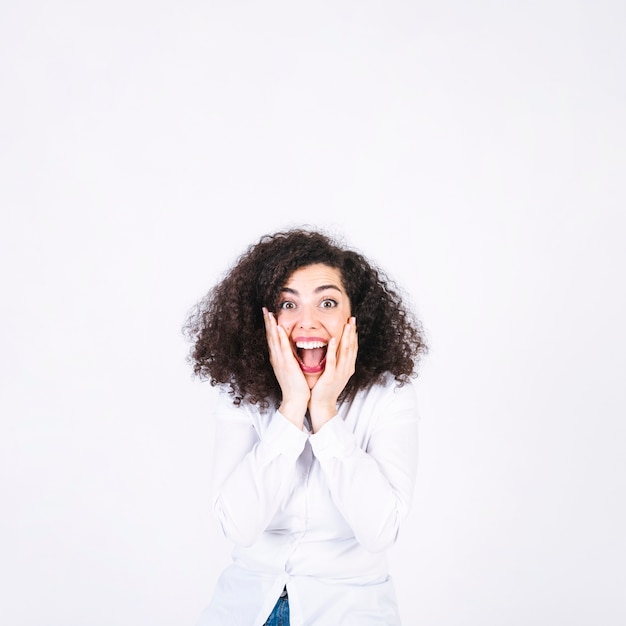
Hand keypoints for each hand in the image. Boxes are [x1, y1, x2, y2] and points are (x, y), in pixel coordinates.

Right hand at [263, 308, 309, 427]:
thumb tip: (290, 349)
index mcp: (277, 359)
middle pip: (270, 336)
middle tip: (264, 308)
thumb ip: (288, 358)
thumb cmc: (295, 386)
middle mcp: (276, 358)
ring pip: (274, 339)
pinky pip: (283, 348)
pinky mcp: (287, 364)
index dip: (269, 326)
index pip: (272, 339)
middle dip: (267, 322)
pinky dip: (280, 337)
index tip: (268, 314)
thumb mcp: (290, 369)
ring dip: (271, 326)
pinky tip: (278, 328)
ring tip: (269, 313)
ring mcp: (280, 361)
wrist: (295, 400)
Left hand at [309, 316, 357, 431]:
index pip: (353, 348)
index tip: (353, 323)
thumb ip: (336, 362)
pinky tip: (334, 339)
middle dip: (352, 332)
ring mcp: (340, 373)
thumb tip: (336, 349)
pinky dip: (334, 350)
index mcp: (347, 368)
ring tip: (348, 325)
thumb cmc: (325, 389)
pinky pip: (333, 361)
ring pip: (345, 352)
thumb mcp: (334, 373)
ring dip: (346, 337)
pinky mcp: (331, 377)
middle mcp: (346, 369)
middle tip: (352, 319)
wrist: (322, 406)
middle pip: (351, 347)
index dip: (353, 335)